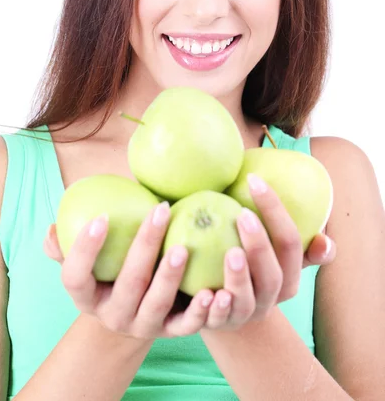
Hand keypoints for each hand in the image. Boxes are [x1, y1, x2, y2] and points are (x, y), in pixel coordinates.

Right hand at [44, 202, 214, 340]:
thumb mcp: (86, 262)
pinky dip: (200, 311)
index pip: (76, 276)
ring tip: (183, 248)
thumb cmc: (109, 269)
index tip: (101, 216)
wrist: (133, 312)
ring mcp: (142, 326)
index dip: (85, 250)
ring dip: (170, 276)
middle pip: (127, 284)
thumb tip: (54, 228)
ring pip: (156, 304)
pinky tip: (213, 292)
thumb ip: (68, 244)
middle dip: (144, 248)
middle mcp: (112, 315)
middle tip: (160, 211)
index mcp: (86, 296)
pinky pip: (186, 325)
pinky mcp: (171, 332)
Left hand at [200, 173, 335, 330]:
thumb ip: (278, 226)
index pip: (290, 241)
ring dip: (241, 277)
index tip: (254, 180)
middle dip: (261, 245)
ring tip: (230, 252)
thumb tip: (299, 204)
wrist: (223, 304)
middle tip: (243, 215)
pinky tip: (205, 290)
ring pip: (248, 300)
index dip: (276, 211)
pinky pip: (219, 319)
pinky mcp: (221, 326)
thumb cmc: (245, 259)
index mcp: (289, 274)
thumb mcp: (267, 246)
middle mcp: (272, 296)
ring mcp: (247, 314)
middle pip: (273, 274)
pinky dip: (214, 307)